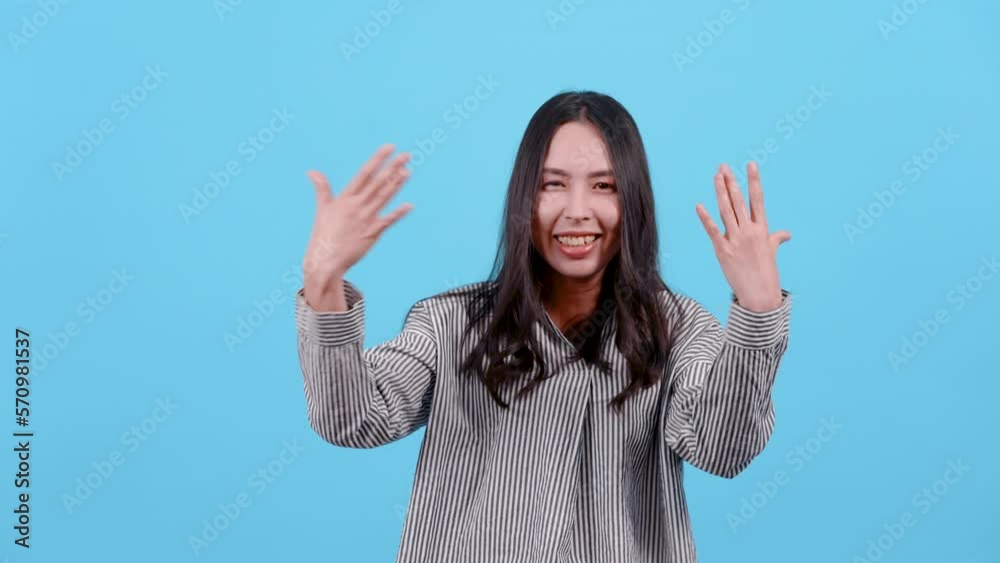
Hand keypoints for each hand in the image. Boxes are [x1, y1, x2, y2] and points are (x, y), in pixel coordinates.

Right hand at [303, 144, 413, 301]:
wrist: (325, 260)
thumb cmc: (323, 234)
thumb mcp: (322, 209)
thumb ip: (321, 188)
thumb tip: (311, 171)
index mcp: (345, 198)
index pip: (364, 173)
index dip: (377, 159)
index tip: (389, 147)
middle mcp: (356, 206)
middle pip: (378, 183)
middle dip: (392, 168)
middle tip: (407, 155)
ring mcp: (365, 219)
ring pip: (384, 198)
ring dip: (396, 185)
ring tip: (408, 171)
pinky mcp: (372, 233)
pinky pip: (387, 221)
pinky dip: (398, 213)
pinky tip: (409, 205)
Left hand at [695, 161, 790, 311]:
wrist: (760, 295)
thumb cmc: (767, 273)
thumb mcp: (772, 252)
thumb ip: (776, 239)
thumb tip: (786, 234)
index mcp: (762, 229)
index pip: (757, 199)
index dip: (753, 181)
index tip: (750, 164)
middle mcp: (749, 231)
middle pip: (738, 201)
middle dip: (731, 182)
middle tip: (724, 166)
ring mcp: (735, 240)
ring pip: (726, 211)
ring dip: (720, 192)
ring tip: (716, 176)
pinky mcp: (723, 251)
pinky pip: (713, 231)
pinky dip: (706, 218)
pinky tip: (699, 206)